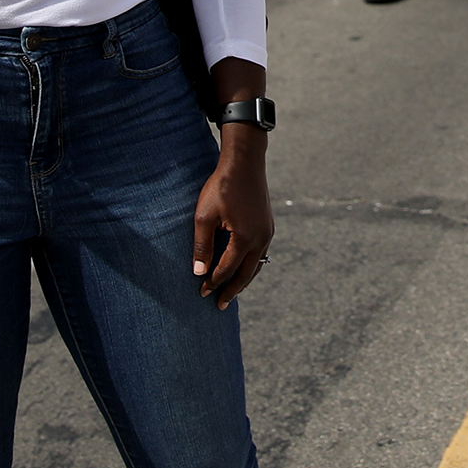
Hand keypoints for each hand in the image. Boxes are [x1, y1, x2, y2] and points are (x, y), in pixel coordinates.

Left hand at [194, 127, 273, 304]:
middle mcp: (260, 239)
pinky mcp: (268, 225)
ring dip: (244, 280)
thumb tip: (199, 272)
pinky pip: (261, 253)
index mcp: (245, 238)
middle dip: (232, 291)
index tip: (202, 293)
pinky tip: (243, 267)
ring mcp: (267, 232)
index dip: (213, 283)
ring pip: (257, 265)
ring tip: (232, 292)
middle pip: (246, 274)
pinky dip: (251, 265)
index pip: (227, 270)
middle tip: (220, 305)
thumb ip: (202, 246)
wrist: (245, 162)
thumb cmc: (221, 187)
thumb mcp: (204, 216)